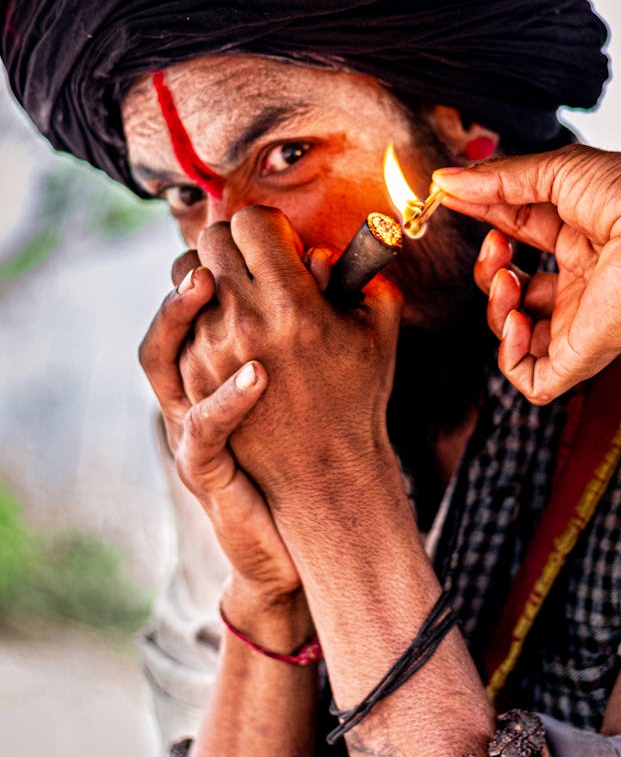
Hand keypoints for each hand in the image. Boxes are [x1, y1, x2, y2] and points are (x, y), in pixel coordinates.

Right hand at [139, 268, 302, 604]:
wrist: (303, 526)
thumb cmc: (306, 439)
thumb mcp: (307, 369)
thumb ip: (311, 317)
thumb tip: (325, 256)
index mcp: (211, 359)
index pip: (188, 296)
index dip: (200, 261)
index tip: (233, 231)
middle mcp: (188, 385)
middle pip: (164, 316)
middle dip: (184, 277)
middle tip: (213, 247)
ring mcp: (187, 425)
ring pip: (159, 362)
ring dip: (179, 316)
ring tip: (206, 282)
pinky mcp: (201, 467)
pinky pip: (203, 428)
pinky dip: (226, 399)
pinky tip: (257, 374)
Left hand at [178, 205, 403, 509]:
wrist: (323, 473)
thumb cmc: (358, 395)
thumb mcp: (378, 331)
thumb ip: (367, 277)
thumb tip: (329, 248)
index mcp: (292, 304)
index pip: (252, 223)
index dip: (269, 226)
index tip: (283, 244)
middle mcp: (243, 323)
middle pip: (214, 240)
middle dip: (238, 242)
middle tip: (260, 261)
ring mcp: (209, 351)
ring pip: (186, 275)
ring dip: (211, 272)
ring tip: (236, 289)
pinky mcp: (189, 378)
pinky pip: (179, 318)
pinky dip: (198, 309)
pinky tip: (225, 321)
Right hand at [433, 145, 620, 402]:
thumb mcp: (554, 172)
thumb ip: (496, 181)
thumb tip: (445, 181)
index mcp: (578, 238)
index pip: (515, 235)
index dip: (484, 221)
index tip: (452, 200)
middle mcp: (578, 281)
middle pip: (510, 286)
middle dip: (487, 266)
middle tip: (496, 245)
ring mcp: (577, 320)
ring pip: (513, 333)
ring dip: (493, 305)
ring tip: (507, 280)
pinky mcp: (579, 353)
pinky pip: (533, 377)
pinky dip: (508, 354)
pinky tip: (513, 320)